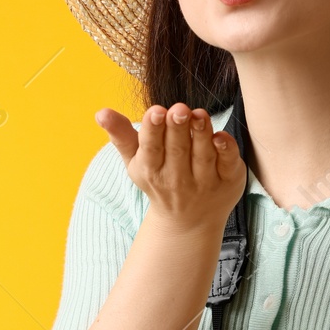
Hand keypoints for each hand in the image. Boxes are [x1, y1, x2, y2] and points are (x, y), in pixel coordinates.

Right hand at [97, 102, 245, 233]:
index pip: (150, 149)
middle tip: (179, 108)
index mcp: (151, 170)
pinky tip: (221, 136)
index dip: (153, 130)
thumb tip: (100, 112)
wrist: (188, 221)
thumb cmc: (158, 178)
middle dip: (177, 128)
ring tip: (198, 114)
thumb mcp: (136, 160)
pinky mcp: (229, 182)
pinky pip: (228, 164)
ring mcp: (205, 183)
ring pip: (203, 155)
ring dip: (201, 134)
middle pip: (177, 150)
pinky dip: (226, 151)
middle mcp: (177, 180)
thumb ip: (121, 134)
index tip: (156, 111)